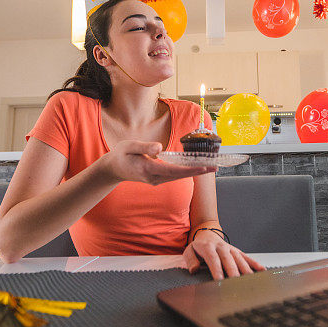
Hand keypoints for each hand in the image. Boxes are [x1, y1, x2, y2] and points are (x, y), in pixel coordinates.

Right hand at [100, 140, 214, 185]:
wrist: (112, 169)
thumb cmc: (120, 155)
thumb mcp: (129, 146)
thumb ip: (144, 147)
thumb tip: (160, 148)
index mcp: (147, 169)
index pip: (172, 170)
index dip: (189, 169)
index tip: (203, 167)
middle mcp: (153, 177)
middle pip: (179, 175)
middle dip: (197, 171)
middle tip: (215, 168)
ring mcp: (155, 180)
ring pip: (178, 177)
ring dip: (193, 172)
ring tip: (210, 167)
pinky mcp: (157, 179)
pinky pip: (174, 176)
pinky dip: (185, 172)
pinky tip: (196, 168)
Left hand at [183, 230, 265, 279]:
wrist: (207, 233)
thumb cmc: (198, 246)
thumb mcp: (189, 251)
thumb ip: (190, 260)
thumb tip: (194, 269)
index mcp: (208, 247)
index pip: (213, 259)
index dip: (217, 270)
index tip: (219, 280)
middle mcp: (221, 247)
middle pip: (228, 260)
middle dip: (233, 272)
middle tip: (236, 283)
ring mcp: (231, 249)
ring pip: (239, 259)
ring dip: (245, 270)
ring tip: (250, 281)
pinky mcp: (237, 251)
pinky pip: (247, 257)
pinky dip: (255, 264)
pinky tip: (262, 271)